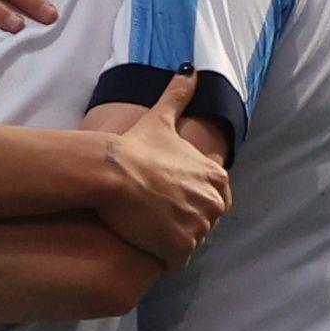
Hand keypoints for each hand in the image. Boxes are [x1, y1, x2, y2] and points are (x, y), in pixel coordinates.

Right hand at [86, 104, 228, 266]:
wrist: (113, 174)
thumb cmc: (136, 147)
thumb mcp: (161, 119)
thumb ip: (179, 96)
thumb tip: (189, 70)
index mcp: (216, 178)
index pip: (214, 196)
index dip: (189, 197)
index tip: (168, 195)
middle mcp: (214, 205)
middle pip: (203, 221)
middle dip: (183, 219)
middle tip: (156, 213)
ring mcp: (199, 229)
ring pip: (190, 241)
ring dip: (173, 238)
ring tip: (149, 227)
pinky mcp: (180, 250)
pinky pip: (176, 260)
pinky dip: (163, 255)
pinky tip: (146, 242)